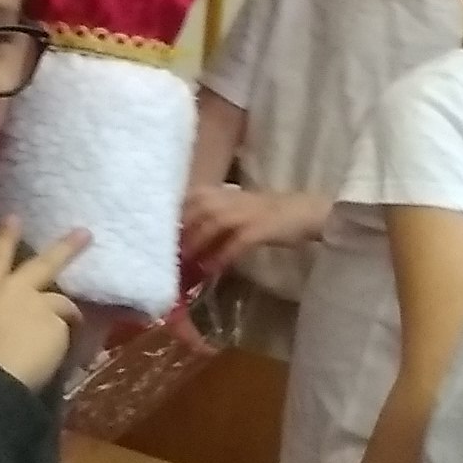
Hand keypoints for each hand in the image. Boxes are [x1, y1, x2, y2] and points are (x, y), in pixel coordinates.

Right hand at [0, 219, 87, 390]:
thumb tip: (10, 313)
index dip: (6, 235)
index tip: (14, 217)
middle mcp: (15, 288)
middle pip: (44, 263)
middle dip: (66, 247)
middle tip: (85, 234)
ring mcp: (40, 303)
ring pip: (60, 303)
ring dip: (62, 315)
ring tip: (50, 341)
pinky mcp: (58, 322)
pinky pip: (65, 329)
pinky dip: (62, 340)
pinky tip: (50, 356)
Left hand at [180, 180, 328, 279]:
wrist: (304, 212)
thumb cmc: (267, 214)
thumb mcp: (235, 208)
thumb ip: (211, 218)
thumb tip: (185, 239)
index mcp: (223, 192)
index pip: (189, 198)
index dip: (173, 216)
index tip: (158, 236)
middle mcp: (232, 197)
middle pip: (197, 210)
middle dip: (181, 232)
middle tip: (167, 255)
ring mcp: (247, 211)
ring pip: (213, 223)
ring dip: (197, 244)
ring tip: (185, 264)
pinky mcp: (260, 228)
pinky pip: (236, 242)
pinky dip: (221, 256)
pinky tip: (211, 270)